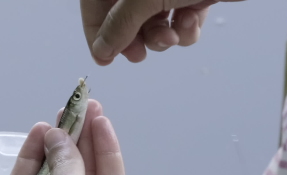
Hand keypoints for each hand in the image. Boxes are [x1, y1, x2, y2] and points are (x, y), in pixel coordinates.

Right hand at [81, 0, 240, 64]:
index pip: (95, 3)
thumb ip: (120, 24)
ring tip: (170, 37)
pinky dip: (186, 28)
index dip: (96, 31)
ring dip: (162, 37)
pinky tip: (191, 21)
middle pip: (124, 16)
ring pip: (154, 22)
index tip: (103, 58)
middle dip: (135, 38)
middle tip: (139, 55)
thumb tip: (102, 49)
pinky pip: (181, 20)